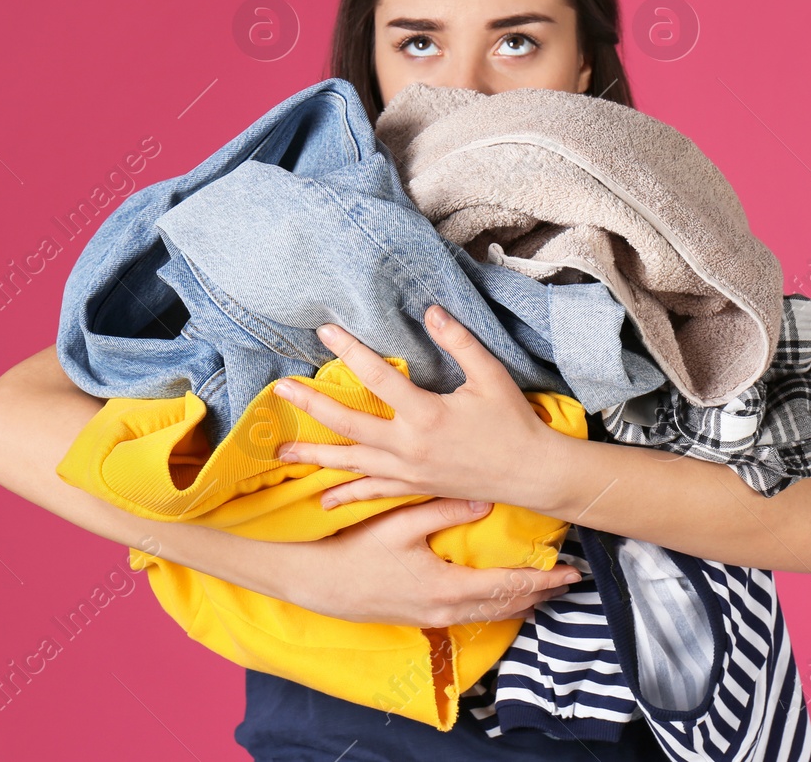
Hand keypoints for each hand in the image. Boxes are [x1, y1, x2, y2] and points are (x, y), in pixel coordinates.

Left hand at [271, 304, 564, 512]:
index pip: (378, 376)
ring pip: (351, 462)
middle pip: (349, 423)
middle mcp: (410, 445)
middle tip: (280, 389)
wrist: (530, 474)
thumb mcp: (490, 376)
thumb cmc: (513, 422)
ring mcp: (408, 471)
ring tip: (280, 450)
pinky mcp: (414, 487)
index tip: (325, 331)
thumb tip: (431, 311)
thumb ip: (459, 342)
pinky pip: (373, 491)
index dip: (349, 350)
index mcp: (427, 413)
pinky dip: (346, 494)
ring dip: (315, 455)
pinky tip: (324, 499)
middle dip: (311, 406)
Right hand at [284, 496, 580, 626]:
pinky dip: (493, 608)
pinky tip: (498, 599)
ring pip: (488, 616)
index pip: (507, 585)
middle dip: (538, 595)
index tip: (569, 573)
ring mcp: (432, 619)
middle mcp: (445, 610)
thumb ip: (445, 511)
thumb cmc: (355, 549)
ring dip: (518, 603)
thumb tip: (486, 501)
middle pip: (505, 607)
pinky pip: (469, 618)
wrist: (316, 583)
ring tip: (540, 591)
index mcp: (446, 586)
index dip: (542, 579)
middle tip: (565, 583)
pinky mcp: (420, 619)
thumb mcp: (400, 523)